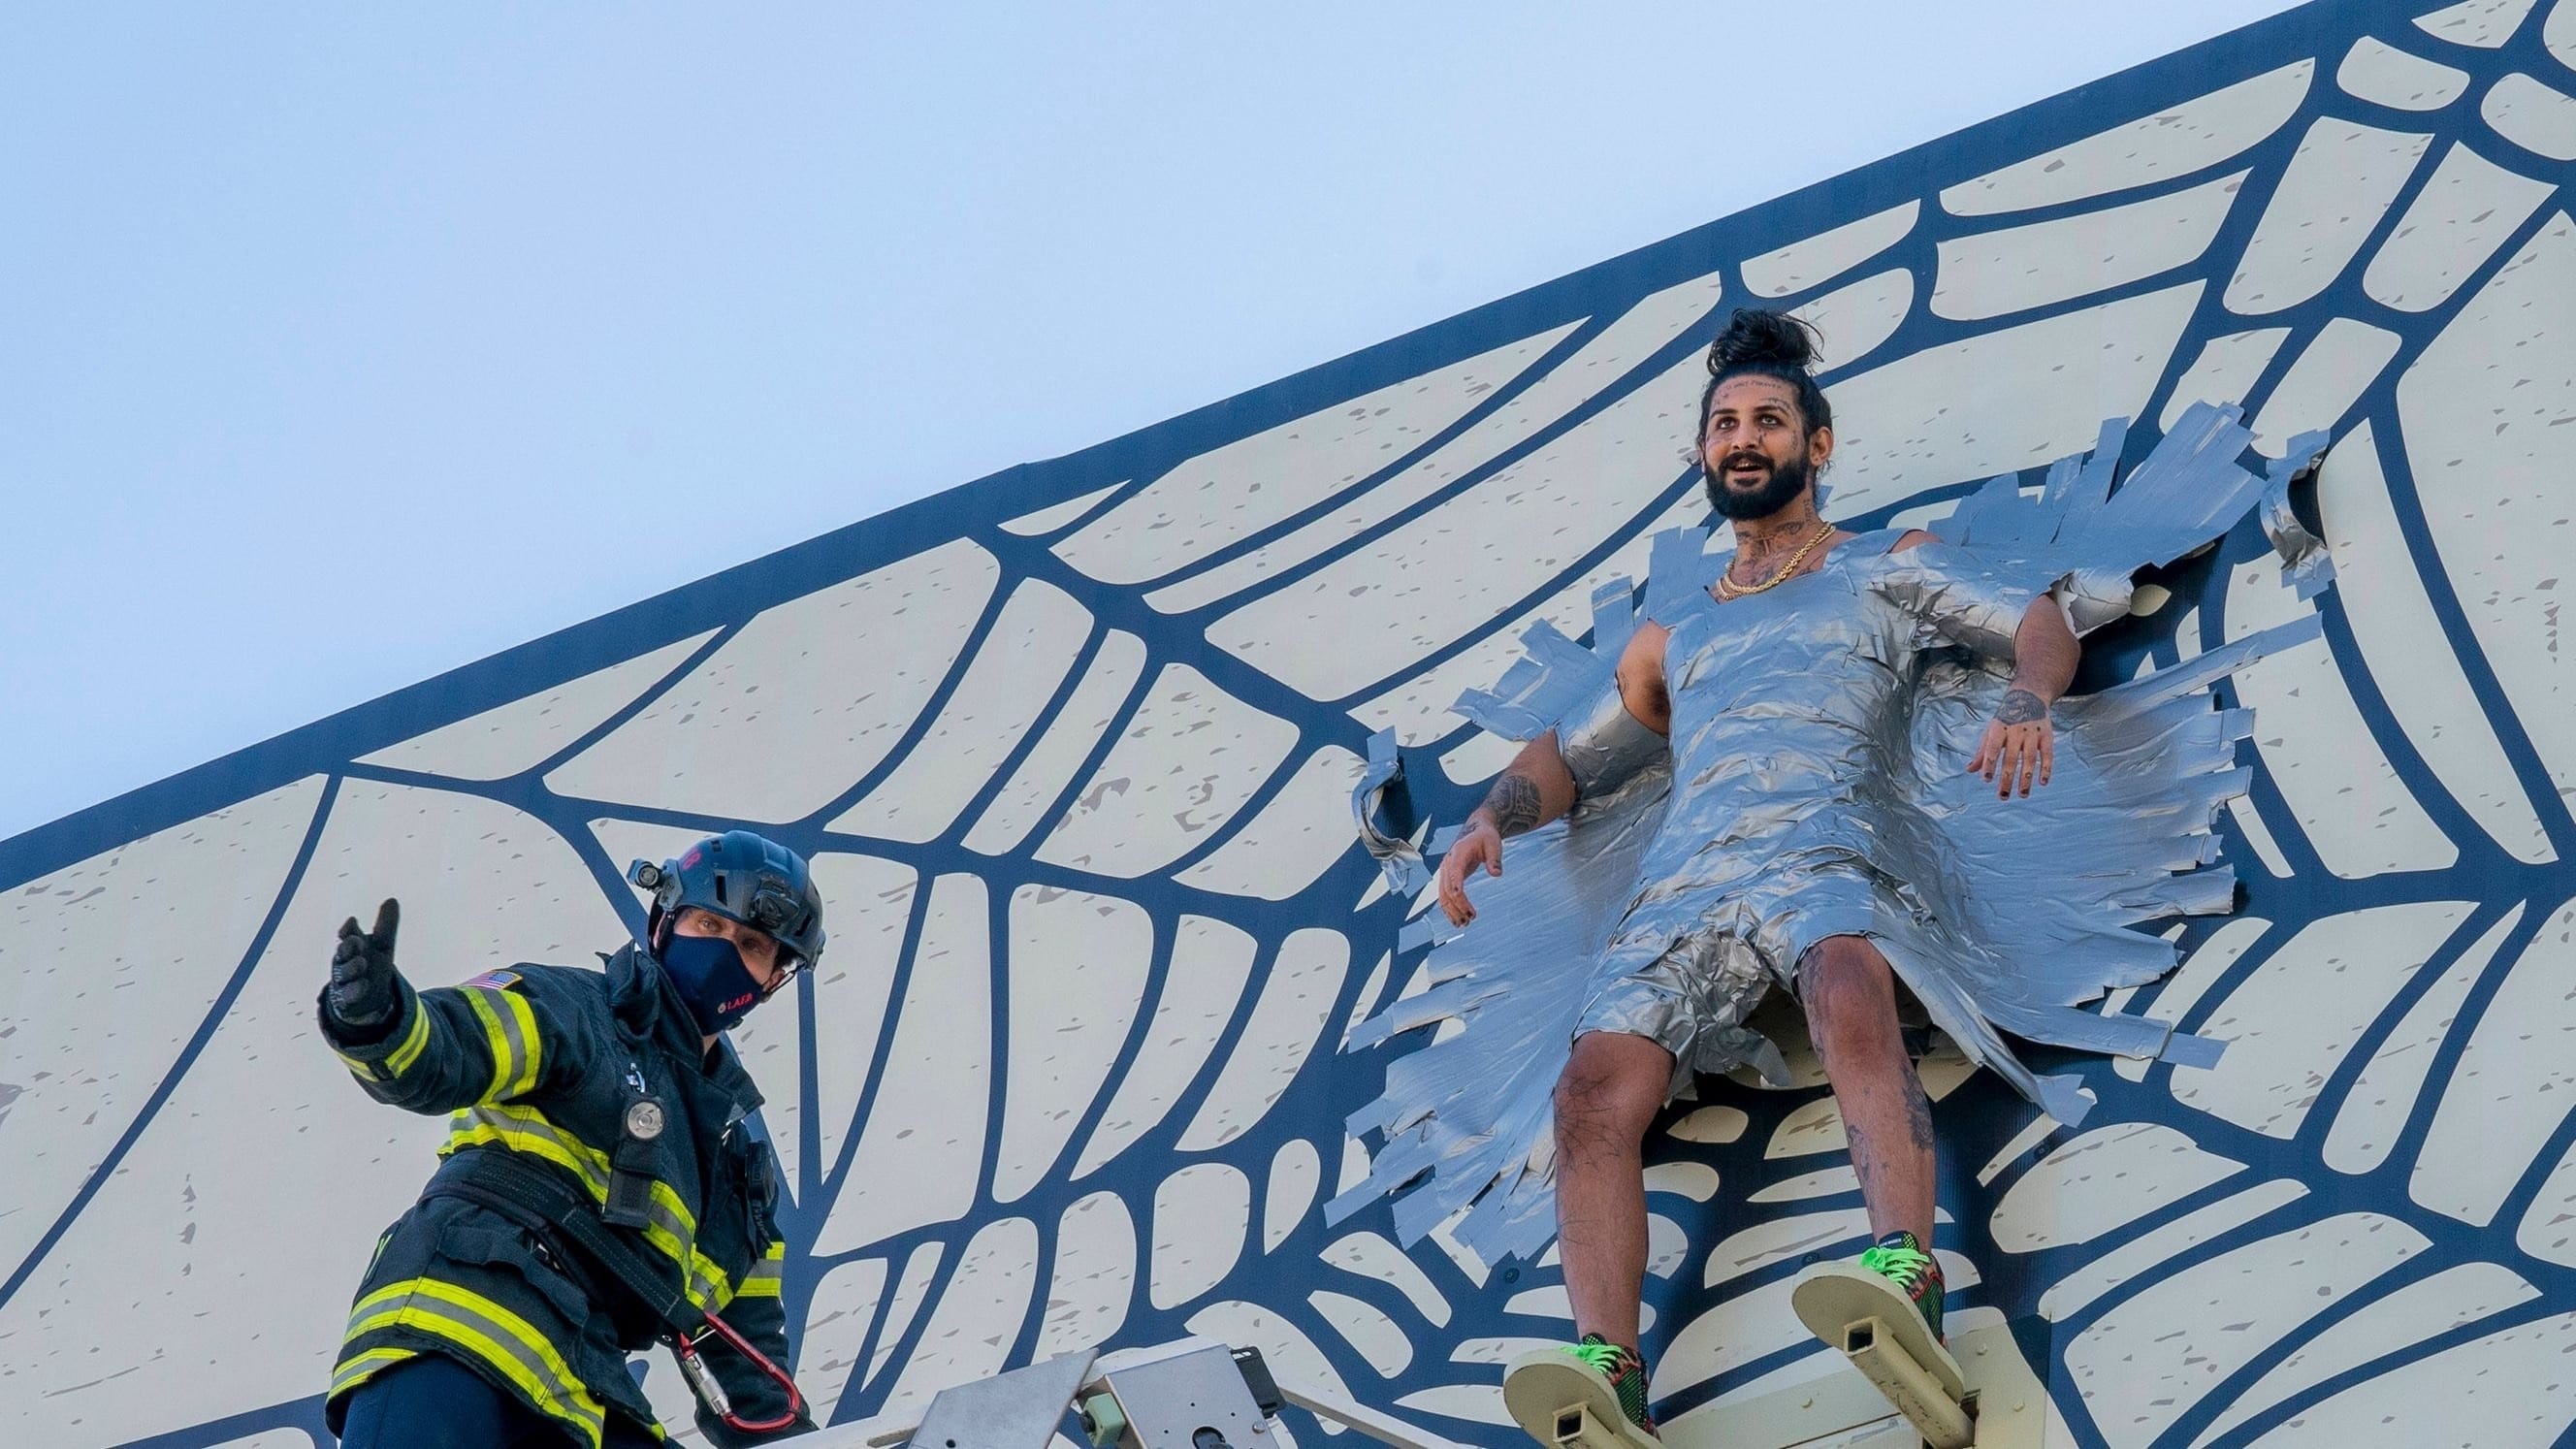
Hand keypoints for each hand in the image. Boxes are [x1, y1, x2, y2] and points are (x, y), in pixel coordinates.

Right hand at [327, 899, 403, 1029]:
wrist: (369, 997)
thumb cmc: (372, 965)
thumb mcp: (383, 945)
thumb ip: (386, 925)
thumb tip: (392, 899)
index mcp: (352, 945)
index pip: (347, 933)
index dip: (349, 928)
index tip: (353, 921)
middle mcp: (344, 961)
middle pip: (343, 952)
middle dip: (348, 946)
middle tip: (356, 941)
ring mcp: (344, 981)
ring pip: (343, 973)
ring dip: (351, 968)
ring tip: (362, 962)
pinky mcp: (346, 999)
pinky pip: (347, 995)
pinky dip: (354, 990)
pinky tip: (363, 985)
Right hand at [1437, 818, 1503, 925]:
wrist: (1476, 831)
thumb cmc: (1485, 837)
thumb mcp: (1494, 844)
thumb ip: (1495, 859)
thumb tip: (1496, 873)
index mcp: (1457, 853)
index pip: (1454, 873)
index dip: (1456, 887)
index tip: (1461, 900)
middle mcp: (1447, 863)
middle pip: (1447, 889)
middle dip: (1457, 906)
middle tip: (1470, 918)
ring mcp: (1445, 872)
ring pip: (1443, 896)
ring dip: (1451, 911)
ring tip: (1464, 924)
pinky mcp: (1448, 878)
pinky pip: (1445, 896)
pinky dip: (1450, 909)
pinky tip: (1458, 919)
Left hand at [1970, 689, 2053, 797]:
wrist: (2029, 696)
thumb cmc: (2005, 718)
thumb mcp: (1991, 731)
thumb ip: (1982, 751)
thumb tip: (1970, 770)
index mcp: (1998, 729)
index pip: (1992, 748)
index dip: (1989, 764)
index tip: (1986, 780)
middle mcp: (2015, 730)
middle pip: (2010, 758)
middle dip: (2006, 779)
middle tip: (2002, 796)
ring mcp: (2032, 733)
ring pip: (2029, 759)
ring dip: (2026, 778)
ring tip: (2022, 794)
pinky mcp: (2046, 735)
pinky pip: (2047, 754)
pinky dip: (2046, 768)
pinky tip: (2042, 782)